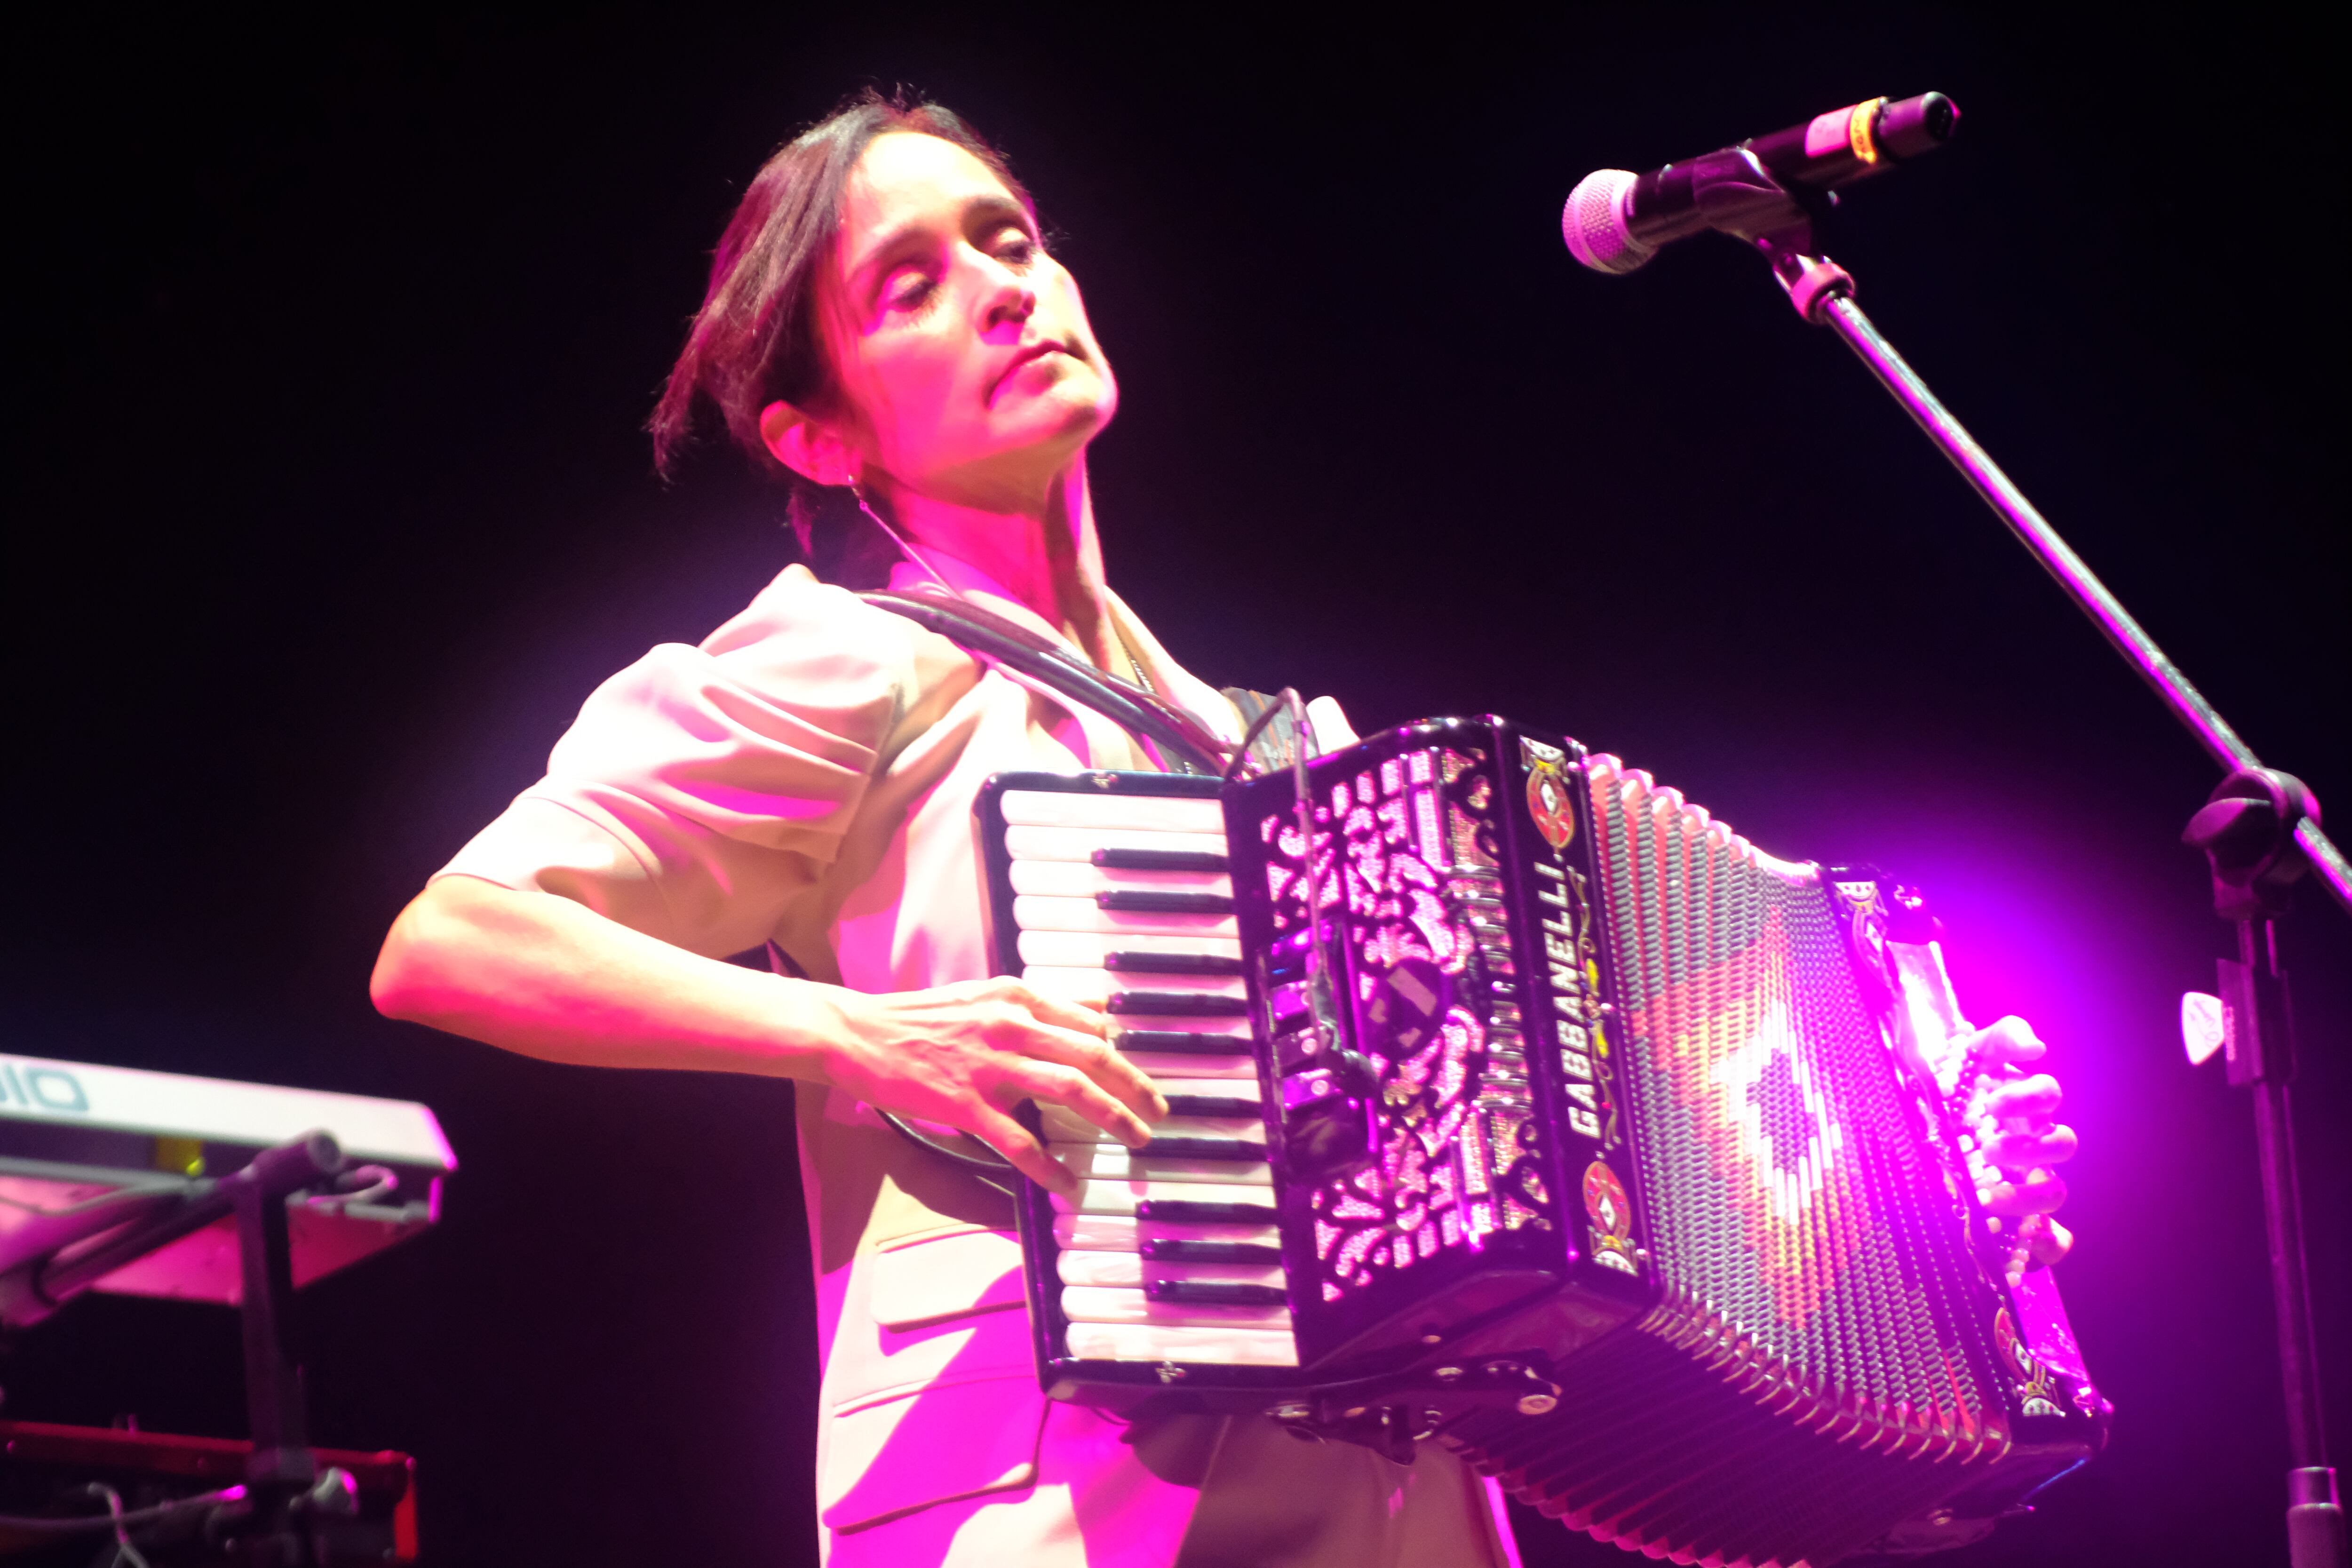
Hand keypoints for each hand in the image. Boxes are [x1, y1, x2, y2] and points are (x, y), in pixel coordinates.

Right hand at [820, 977, 1168, 1195]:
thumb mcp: (984, 995)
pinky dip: (1048, 1165)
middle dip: (1135, 1085)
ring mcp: (988, 1064)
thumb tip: (1095, 1008)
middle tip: (1158, 1111)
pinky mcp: (964, 1103)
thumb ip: (1037, 1004)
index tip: (1138, 1075)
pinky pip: (1019, 1139)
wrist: (858, 1034)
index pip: (1089, 1021)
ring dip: (1112, 1117)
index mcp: (1016, 996)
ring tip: (1135, 1139)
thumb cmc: (920, 1019)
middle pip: (1093, 1053)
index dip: (1123, 1051)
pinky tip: (1066, 1182)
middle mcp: (1010, 1024)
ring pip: (1070, 1089)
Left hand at [1953, 1016, 2078, 1280]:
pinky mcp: (2024, 1222)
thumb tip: (2036, 1048)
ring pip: (2055, 1194)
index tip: (1992, 1102)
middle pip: (2060, 1145)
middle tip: (1986, 1148)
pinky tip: (2019, 1245)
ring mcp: (2029, 1183)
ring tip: (1986, 1197)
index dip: (2027, 1097)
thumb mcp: (1965, 1055)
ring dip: (2027, 1197)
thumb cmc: (1947, 1093)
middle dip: (2028, 1148)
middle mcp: (2032, 1144)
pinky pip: (2054, 1243)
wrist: (1918, 1135)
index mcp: (2021, 1106)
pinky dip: (2045, 1246)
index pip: (2046, 1094)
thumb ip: (2002, 1037)